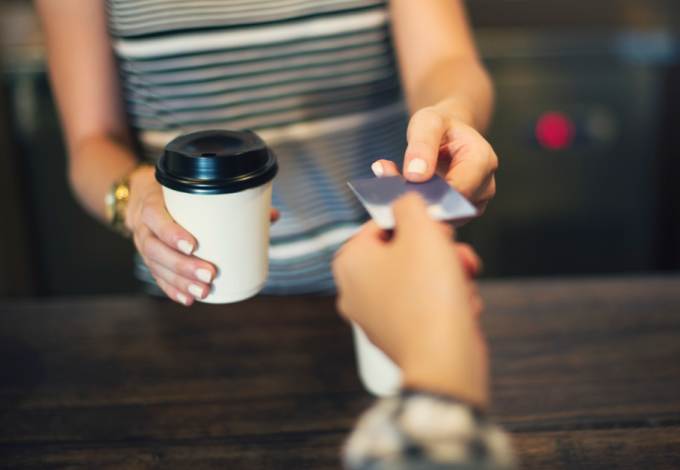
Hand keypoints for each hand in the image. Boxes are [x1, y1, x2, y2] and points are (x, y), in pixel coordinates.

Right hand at [125, 166, 279, 304]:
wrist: (142, 194)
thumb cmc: (176, 192)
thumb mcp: (193, 188)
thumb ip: (231, 199)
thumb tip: (272, 215)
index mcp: (153, 201)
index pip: (154, 216)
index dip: (170, 232)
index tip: (194, 246)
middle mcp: (143, 225)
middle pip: (154, 248)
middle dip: (182, 266)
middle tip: (209, 275)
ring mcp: (142, 242)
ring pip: (155, 266)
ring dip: (179, 282)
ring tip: (203, 291)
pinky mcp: (148, 258)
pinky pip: (156, 276)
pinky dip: (172, 289)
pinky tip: (187, 298)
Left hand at [332, 193, 487, 405]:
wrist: (444, 360)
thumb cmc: (428, 296)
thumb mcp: (420, 229)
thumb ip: (409, 204)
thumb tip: (404, 200)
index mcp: (350, 262)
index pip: (381, 224)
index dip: (416, 221)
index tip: (437, 227)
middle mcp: (356, 290)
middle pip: (403, 251)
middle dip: (438, 251)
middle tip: (454, 254)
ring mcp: (376, 316)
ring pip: (420, 278)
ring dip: (449, 275)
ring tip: (462, 281)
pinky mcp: (400, 335)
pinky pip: (426, 305)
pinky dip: (447, 302)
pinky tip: (460, 306)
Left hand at [372, 106, 496, 216]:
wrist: (449, 134)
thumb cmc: (441, 126)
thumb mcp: (428, 122)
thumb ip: (421, 145)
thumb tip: (416, 176)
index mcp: (482, 159)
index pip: (460, 189)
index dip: (432, 195)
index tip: (405, 193)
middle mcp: (485, 184)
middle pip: (453, 206)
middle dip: (423, 200)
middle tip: (392, 189)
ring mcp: (476, 201)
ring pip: (446, 216)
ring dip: (419, 206)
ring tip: (396, 186)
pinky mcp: (462, 211)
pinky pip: (441, 218)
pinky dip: (421, 209)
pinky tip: (405, 193)